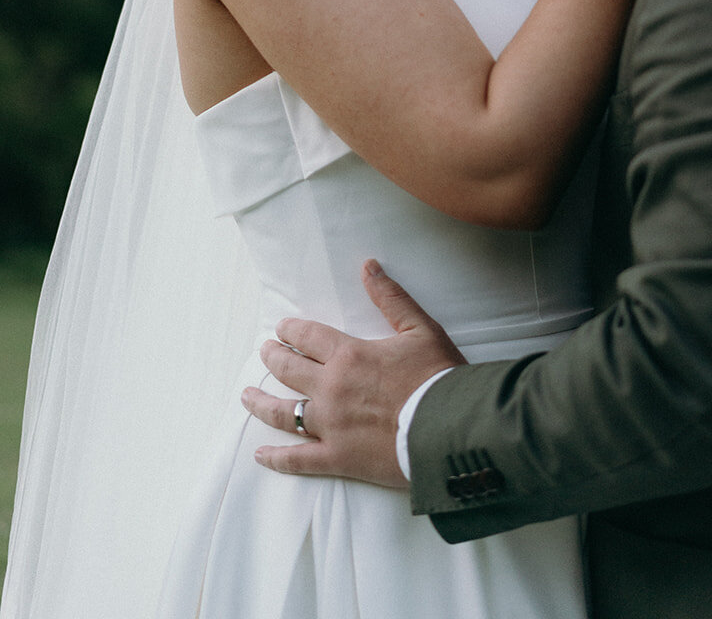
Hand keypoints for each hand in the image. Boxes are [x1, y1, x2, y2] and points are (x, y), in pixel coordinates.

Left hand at [242, 261, 464, 485]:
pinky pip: (297, 459)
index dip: (291, 330)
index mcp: (348, 355)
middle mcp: (331, 388)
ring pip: (283, 412)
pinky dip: (276, 458)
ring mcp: (330, 426)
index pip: (307, 337)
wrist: (451, 427)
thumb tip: (369, 266)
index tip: (280, 328)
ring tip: (247, 396)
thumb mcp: (419, 328)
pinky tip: (261, 454)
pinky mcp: (337, 458)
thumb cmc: (438, 376)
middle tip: (264, 351)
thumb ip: (391, 298)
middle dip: (273, 357)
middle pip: (288, 369)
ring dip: (261, 403)